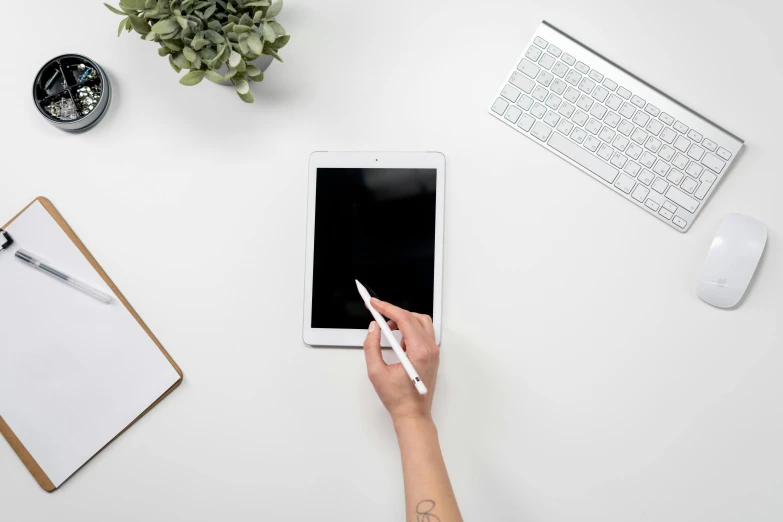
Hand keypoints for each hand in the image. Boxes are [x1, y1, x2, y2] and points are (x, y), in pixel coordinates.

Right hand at [363, 298, 439, 422]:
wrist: (413, 415)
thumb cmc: (398, 398)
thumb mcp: (376, 372)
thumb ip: (372, 346)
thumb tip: (373, 328)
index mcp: (419, 352)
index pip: (405, 319)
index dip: (387, 308)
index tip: (374, 303)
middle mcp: (430, 349)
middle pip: (414, 317)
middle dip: (395, 313)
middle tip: (379, 314)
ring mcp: (433, 353)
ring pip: (421, 323)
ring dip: (404, 321)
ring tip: (388, 330)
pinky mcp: (432, 356)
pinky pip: (423, 334)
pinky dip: (410, 331)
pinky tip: (398, 342)